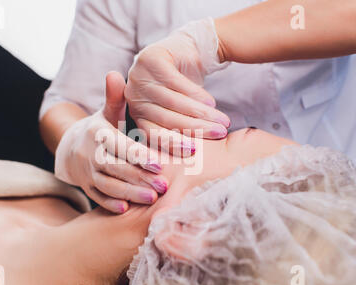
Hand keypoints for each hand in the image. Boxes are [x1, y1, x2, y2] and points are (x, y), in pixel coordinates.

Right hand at [55, 72, 168, 213]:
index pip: (120, 145)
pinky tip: (127, 209)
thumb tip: (114, 74)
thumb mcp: (105, 113)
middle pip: (116, 167)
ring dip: (129, 192)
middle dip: (140, 177)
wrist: (71, 148)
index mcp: (98, 134)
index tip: (159, 163)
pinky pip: (97, 197)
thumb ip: (114, 98)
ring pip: (108, 185)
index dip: (138, 155)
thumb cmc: (100, 130)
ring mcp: (87, 173)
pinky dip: (110, 204)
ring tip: (152, 199)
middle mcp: (90, 154)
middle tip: (164, 186)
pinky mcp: (87, 187)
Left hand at [125, 17, 231, 153]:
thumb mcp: (178, 112)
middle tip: (219, 135)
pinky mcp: (152, 59)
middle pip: (163, 118)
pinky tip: (211, 103)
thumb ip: (178, 132)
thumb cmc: (183, 89)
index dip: (172, 144)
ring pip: (172, 101)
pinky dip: (196, 95)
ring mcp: (139, 75)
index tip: (194, 152)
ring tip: (222, 122)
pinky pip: (177, 82)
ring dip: (200, 114)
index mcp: (135, 112)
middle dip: (194, 129)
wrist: (185, 50)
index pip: (150, 134)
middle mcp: (133, 95)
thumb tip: (193, 163)